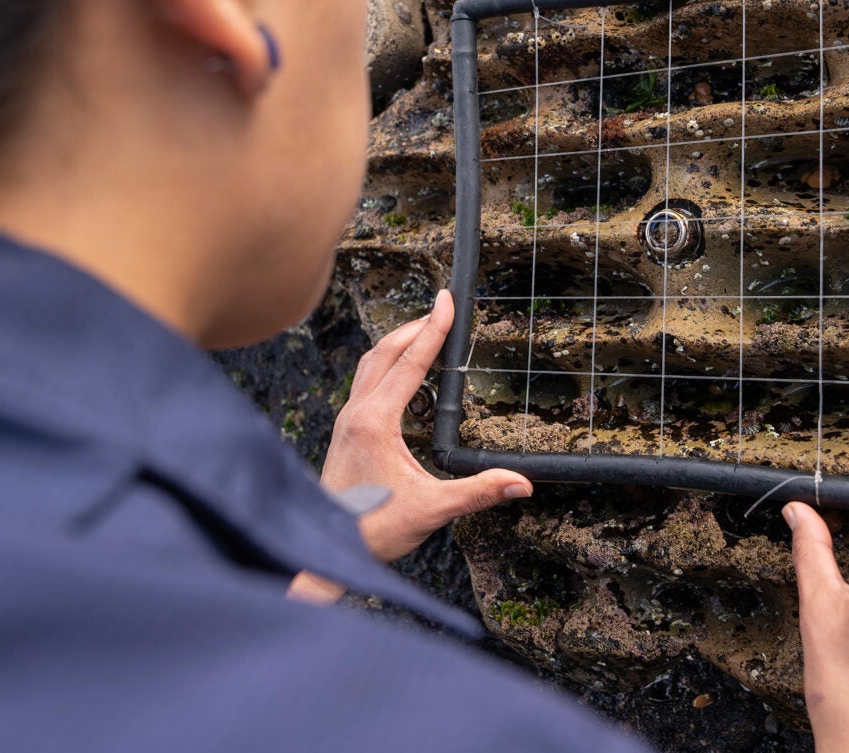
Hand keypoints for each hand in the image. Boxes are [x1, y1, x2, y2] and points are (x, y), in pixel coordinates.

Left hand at [314, 289, 531, 560]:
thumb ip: (478, 492)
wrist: (327, 548)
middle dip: (416, 325)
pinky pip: (365, 381)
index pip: (410, 363)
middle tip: (442, 306)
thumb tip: (521, 484)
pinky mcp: (345, 431)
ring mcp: (347, 420)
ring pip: (370, 363)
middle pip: (385, 351)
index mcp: (375, 422)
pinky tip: (402, 375)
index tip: (447, 299)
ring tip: (425, 330)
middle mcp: (356, 413)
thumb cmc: (373, 530)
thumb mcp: (432, 510)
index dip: (433, 329)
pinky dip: (386, 363)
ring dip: (398, 342)